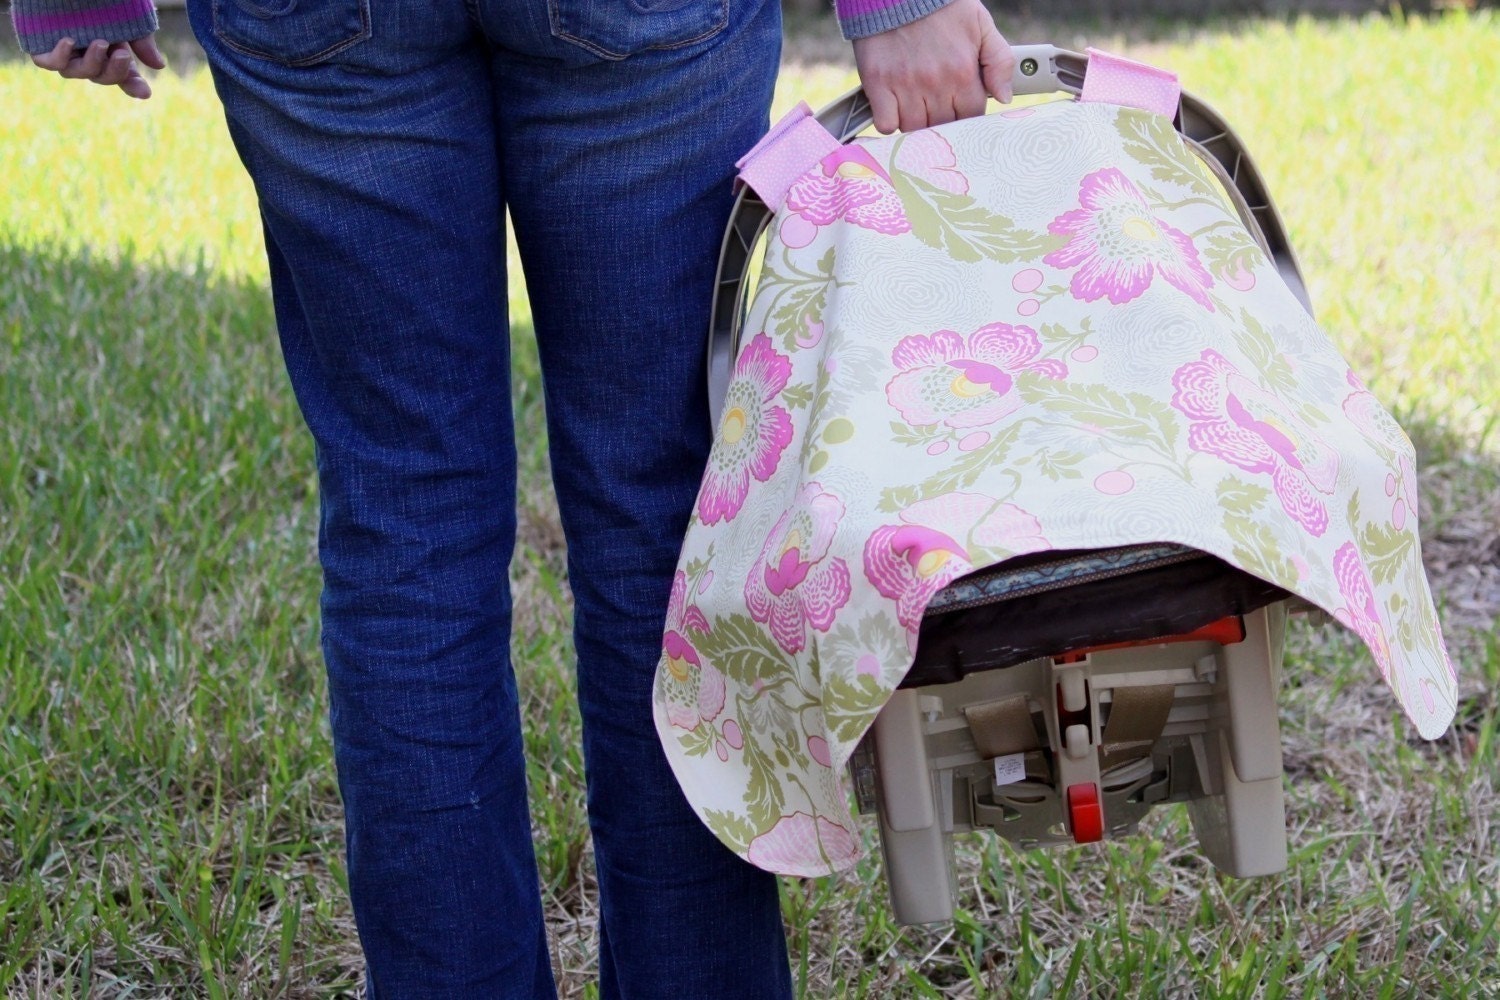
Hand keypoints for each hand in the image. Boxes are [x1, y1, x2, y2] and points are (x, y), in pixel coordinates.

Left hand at [31, 35, 166, 100]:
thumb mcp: (128, 14)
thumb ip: (141, 40)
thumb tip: (158, 65)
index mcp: (110, 48)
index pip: (123, 75)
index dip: (133, 86)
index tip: (145, 93)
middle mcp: (88, 52)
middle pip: (102, 77)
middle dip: (115, 71)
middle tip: (123, 54)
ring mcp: (66, 50)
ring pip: (77, 73)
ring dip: (92, 63)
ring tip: (100, 43)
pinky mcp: (42, 43)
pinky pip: (49, 63)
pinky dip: (59, 57)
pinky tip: (69, 41)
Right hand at [850, 0, 1013, 133]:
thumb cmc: (940, 7)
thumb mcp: (981, 25)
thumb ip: (999, 61)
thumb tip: (1005, 98)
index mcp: (962, 71)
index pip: (971, 115)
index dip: (966, 113)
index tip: (959, 105)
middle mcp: (935, 83)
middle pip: (944, 127)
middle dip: (943, 120)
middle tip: (937, 105)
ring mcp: (905, 86)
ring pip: (915, 130)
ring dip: (917, 123)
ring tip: (916, 105)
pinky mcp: (878, 85)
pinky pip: (887, 125)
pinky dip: (891, 122)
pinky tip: (894, 107)